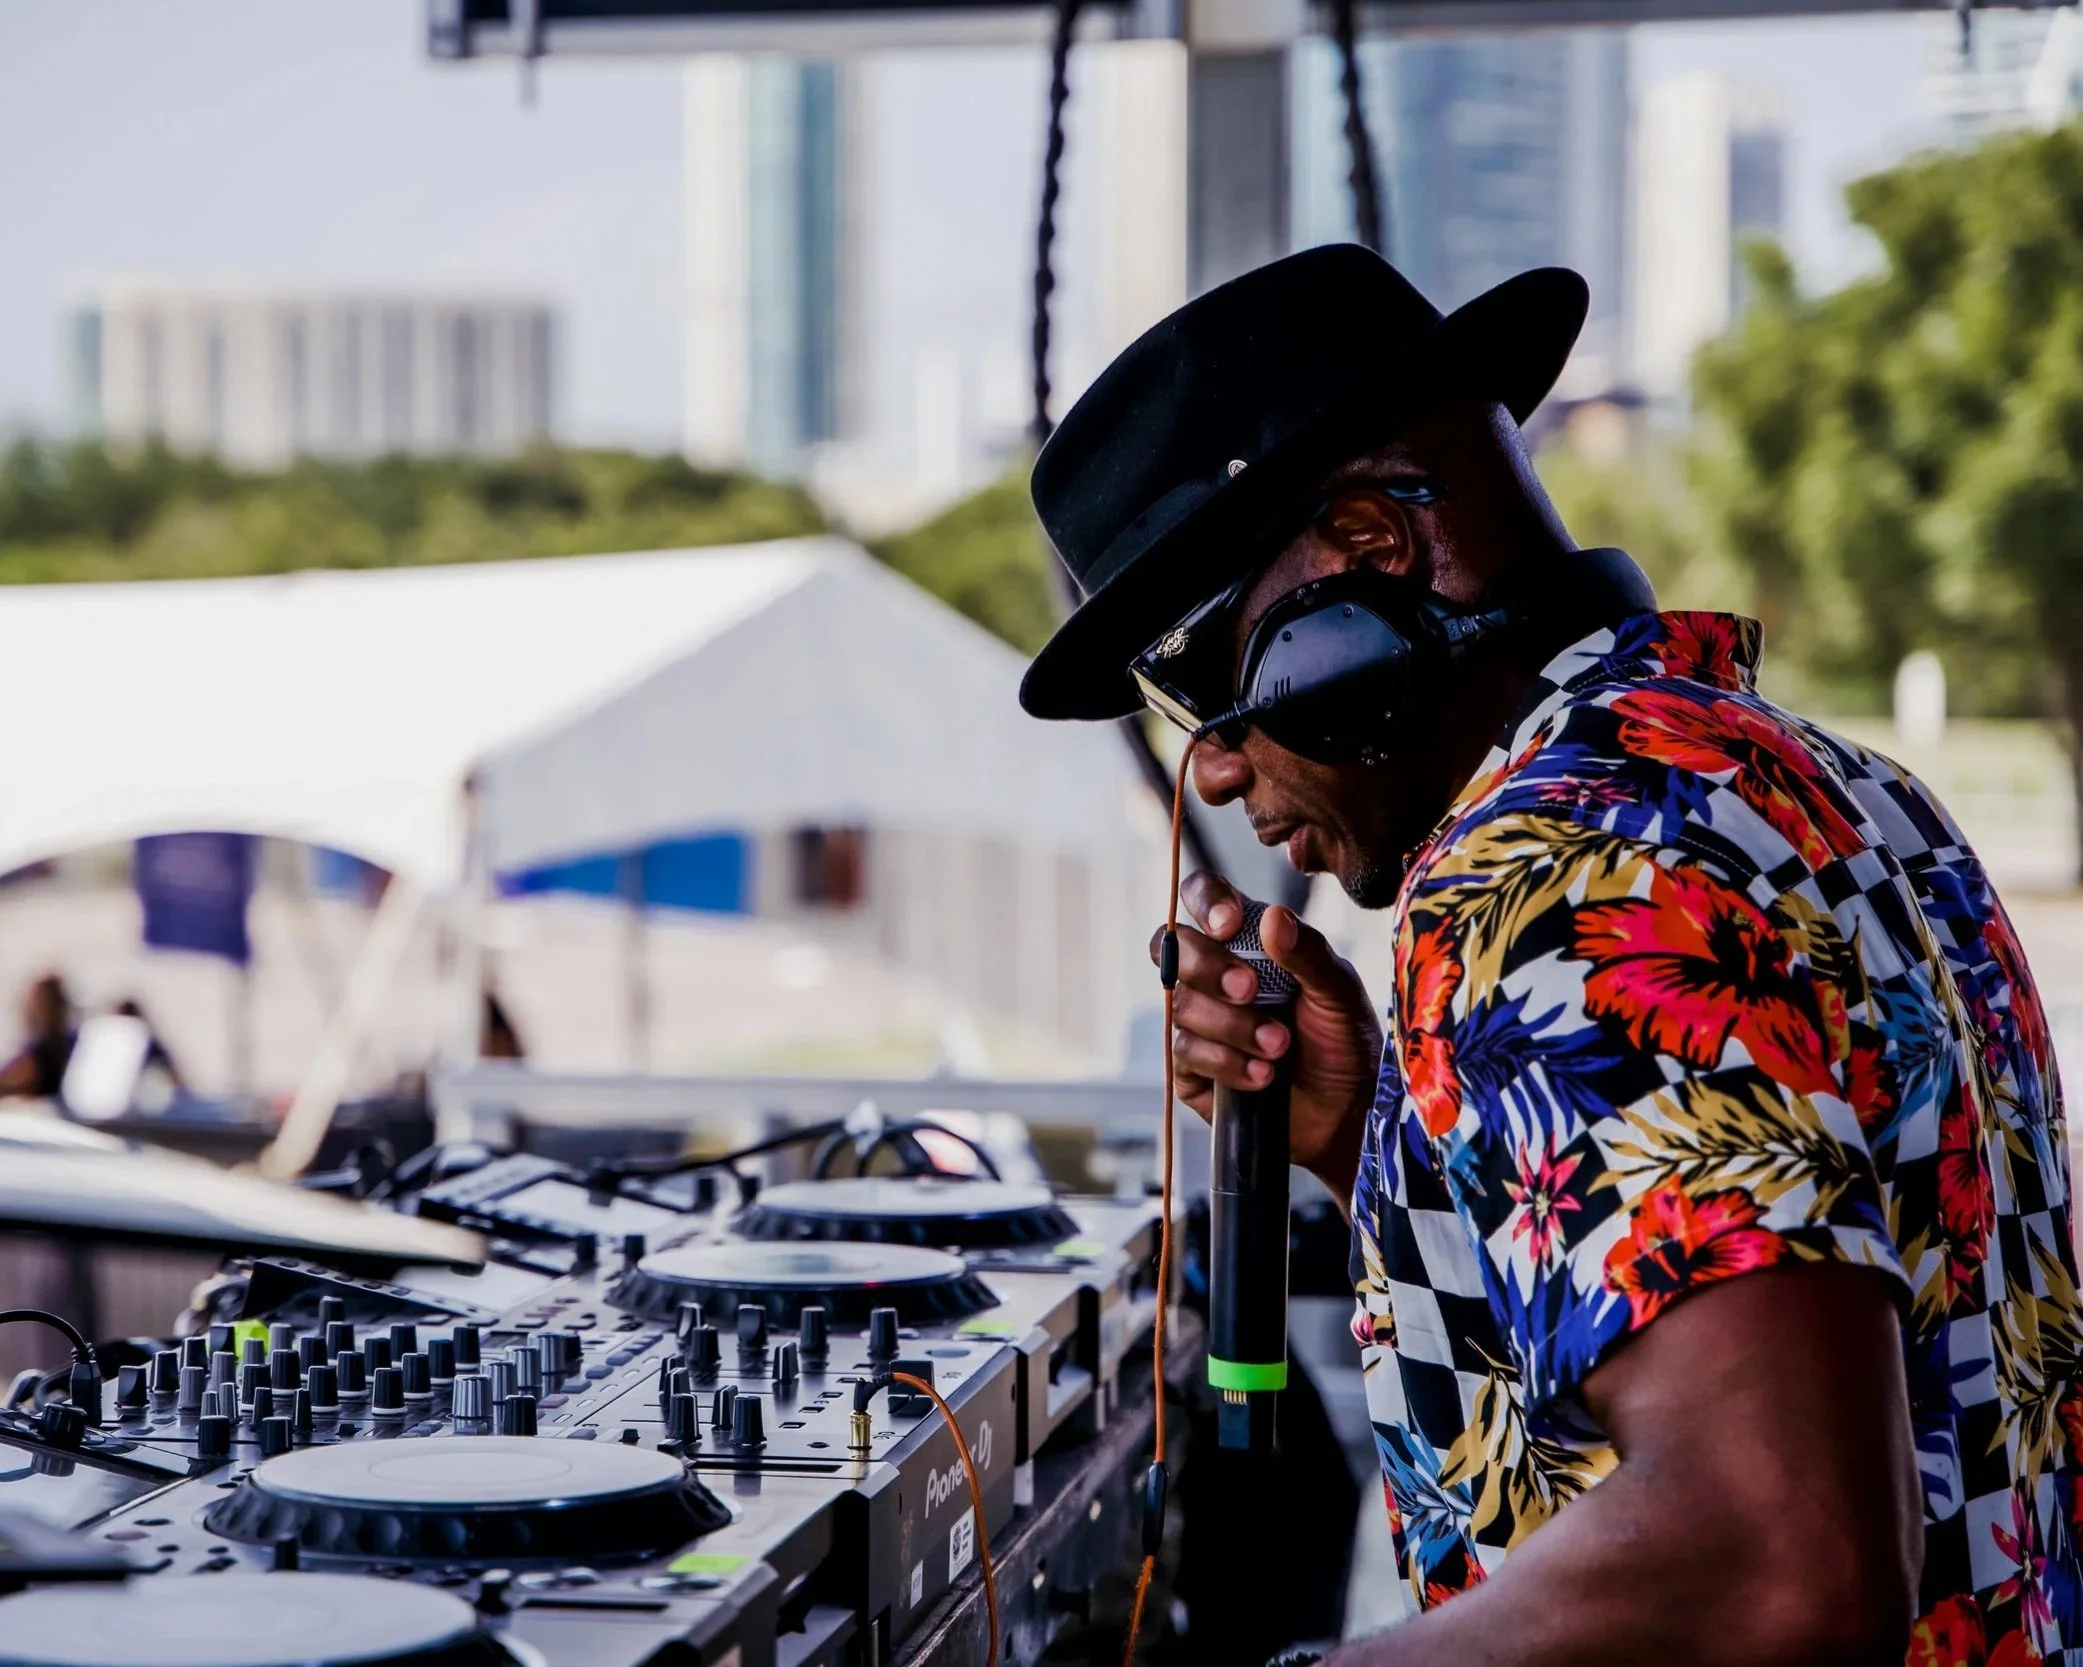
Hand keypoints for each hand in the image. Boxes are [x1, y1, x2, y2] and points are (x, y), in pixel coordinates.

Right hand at [1151, 872, 1381, 1196]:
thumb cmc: (1344, 1043)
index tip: (1228, 925)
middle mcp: (1214, 976)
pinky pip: (1185, 1054)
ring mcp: (1200, 1022)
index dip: (1205, 902)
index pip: (1202, 898)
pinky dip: (1226, 1063)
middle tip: (1251, 990)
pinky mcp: (1192, 1069)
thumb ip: (1308, 953)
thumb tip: (1274, 916)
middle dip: (1208, 967)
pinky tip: (1262, 1077)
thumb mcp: (1338, 993)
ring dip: (1232, 1026)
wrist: (1346, 1114)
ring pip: (1182, 1005)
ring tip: (1279, 1047)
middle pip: (1173, 948)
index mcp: (1248, 942)